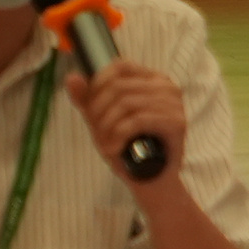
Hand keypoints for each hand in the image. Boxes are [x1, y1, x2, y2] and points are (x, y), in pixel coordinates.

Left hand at [72, 60, 187, 187]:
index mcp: (152, 79)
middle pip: (119, 86)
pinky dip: (119, 136)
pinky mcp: (176, 123)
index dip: (98, 83)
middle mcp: (166, 86)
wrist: (151, 182)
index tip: (90, 108)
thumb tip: (72, 78)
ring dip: (108, 126)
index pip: (120, 66)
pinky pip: (137, 121)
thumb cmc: (129, 148)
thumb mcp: (102, 120)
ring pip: (126, 103)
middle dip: (99, 111)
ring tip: (105, 144)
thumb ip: (87, 99)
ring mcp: (174, 104)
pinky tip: (114, 149)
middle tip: (97, 133)